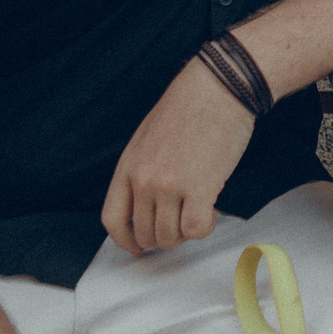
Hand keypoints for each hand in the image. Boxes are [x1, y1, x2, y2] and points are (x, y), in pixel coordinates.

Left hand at [102, 60, 254, 254]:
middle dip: (163, 238)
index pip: (113, 219)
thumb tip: (147, 203)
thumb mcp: (148, 137)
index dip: (125, 240)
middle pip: (145, 233)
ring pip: (171, 236)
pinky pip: (196, 229)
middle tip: (180, 224)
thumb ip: (142, 170)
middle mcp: (145, 180)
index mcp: (129, 166)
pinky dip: (204, 228)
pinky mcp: (200, 188)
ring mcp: (170, 186)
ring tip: (199, 211)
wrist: (219, 87)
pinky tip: (212, 211)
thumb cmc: (190, 106)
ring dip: (186, 232)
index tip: (138, 246)